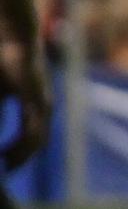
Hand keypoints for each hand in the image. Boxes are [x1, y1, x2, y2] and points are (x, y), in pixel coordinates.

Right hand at [0, 35, 51, 170]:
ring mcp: (42, 103)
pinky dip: (21, 143)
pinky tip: (7, 151)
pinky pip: (32, 127)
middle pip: (36, 143)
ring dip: (21, 155)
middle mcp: (43, 107)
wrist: (15, 36)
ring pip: (36, 140)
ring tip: (5, 167)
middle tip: (6, 172)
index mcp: (35, 105)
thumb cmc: (6, 60)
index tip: (5, 166)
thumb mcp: (1, 90)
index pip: (31, 136)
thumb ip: (0, 107)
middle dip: (20, 159)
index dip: (19, 152)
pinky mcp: (36, 98)